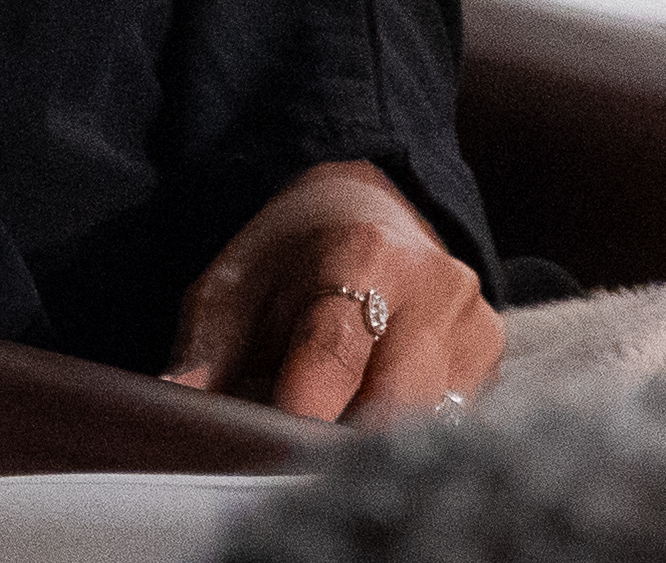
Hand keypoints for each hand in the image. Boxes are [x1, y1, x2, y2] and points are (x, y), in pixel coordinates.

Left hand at [162, 158, 502, 424]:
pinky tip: (371, 426)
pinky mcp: (490, 351)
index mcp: (361, 253)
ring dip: (375, 444)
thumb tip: (174, 405)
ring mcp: (471, 318)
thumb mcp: (234, 287)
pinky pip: (452, 419)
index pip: (333, 353)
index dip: (299, 411)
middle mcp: (430, 283)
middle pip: (393, 400)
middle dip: (341, 441)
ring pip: (428, 421)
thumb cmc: (289, 256)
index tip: (268, 451)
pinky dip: (408, 435)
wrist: (368, 204)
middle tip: (294, 461)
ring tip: (329, 441)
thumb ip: (205, 351)